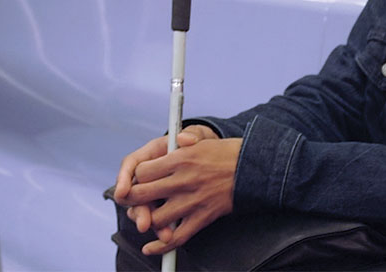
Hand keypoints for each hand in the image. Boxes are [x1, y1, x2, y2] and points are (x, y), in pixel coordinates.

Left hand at [116, 126, 240, 254]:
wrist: (253, 168)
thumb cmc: (227, 154)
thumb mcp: (203, 140)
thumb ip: (183, 141)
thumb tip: (175, 138)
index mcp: (181, 158)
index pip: (142, 171)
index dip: (135, 176)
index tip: (138, 179)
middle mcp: (183, 180)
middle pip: (142, 195)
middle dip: (132, 199)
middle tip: (132, 200)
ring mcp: (192, 201)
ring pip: (156, 219)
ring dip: (147, 220)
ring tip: (146, 217)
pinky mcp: (203, 217)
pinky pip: (177, 237)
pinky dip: (161, 246)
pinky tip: (150, 247)